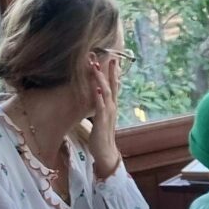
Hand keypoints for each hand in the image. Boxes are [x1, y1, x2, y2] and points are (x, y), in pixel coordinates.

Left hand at [86, 54, 121, 178]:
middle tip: (108, 56)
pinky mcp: (101, 120)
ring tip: (96, 66)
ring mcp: (108, 113)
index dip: (112, 72)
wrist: (105, 152)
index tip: (112, 59)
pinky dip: (98, 96)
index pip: (114, 85)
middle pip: (112, 85)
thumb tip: (95, 95)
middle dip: (109, 71)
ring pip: (105, 92)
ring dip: (100, 79)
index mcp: (111, 105)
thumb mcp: (100, 117)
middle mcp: (112, 107)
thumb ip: (99, 106)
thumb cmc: (101, 135)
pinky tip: (96, 88)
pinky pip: (100, 106)